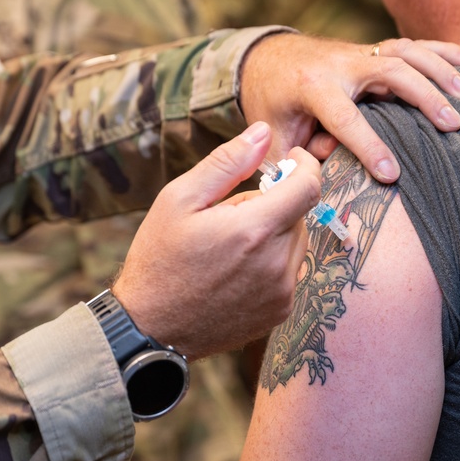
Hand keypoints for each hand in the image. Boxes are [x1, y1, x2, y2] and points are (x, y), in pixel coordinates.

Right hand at [112, 121, 319, 360]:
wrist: (151, 327)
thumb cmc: (159, 259)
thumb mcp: (179, 199)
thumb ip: (227, 163)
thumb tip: (264, 133)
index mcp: (253, 231)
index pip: (308, 186)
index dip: (304, 165)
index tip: (291, 159)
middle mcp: (275, 264)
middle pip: (299, 214)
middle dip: (275, 204)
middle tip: (231, 215)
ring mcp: (281, 292)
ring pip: (297, 242)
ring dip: (274, 233)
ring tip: (230, 246)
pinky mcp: (280, 311)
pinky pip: (291, 270)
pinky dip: (272, 261)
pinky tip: (236, 270)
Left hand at [239, 34, 459, 181]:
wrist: (267, 57)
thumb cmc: (272, 104)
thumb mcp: (272, 135)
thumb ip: (288, 162)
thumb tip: (313, 192)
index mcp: (312, 86)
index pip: (345, 117)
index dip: (369, 146)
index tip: (392, 174)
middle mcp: (341, 63)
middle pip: (389, 73)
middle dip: (422, 97)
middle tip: (452, 125)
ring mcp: (360, 53)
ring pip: (406, 53)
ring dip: (440, 72)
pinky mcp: (374, 51)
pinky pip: (414, 46)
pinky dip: (444, 52)